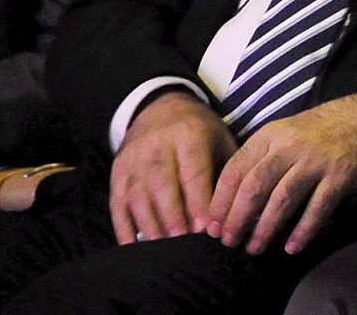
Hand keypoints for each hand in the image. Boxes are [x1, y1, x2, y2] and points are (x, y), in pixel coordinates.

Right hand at [111, 88, 236, 244]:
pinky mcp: (116, 173)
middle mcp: (157, 146)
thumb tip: (240, 209)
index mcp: (189, 135)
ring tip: (163, 249)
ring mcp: (133, 160)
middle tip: (184, 243)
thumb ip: (228, 170)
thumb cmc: (200, 132)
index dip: (199, 202)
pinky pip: (117, 203)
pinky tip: (133, 247)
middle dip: (173, 217)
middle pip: (163, 185)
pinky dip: (123, 227)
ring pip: (138, 196)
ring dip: (150, 225)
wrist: (160, 107)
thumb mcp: (220, 139)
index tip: (206, 229)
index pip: (194, 172)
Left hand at [206, 89, 356, 254]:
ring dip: (266, 228)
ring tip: (255, 248)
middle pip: (254, 187)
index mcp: (270, 135)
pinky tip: (292, 247)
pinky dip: (303, 230)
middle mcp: (290, 146)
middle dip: (238, 219)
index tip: (213, 227)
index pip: (235, 170)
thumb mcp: (283, 134)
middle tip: (230, 242)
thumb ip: (259, 160)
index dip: (221, 202)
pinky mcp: (340, 175)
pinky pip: (317, 208)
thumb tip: (231, 201)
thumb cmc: (317, 132)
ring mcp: (316, 160)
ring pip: (282, 200)